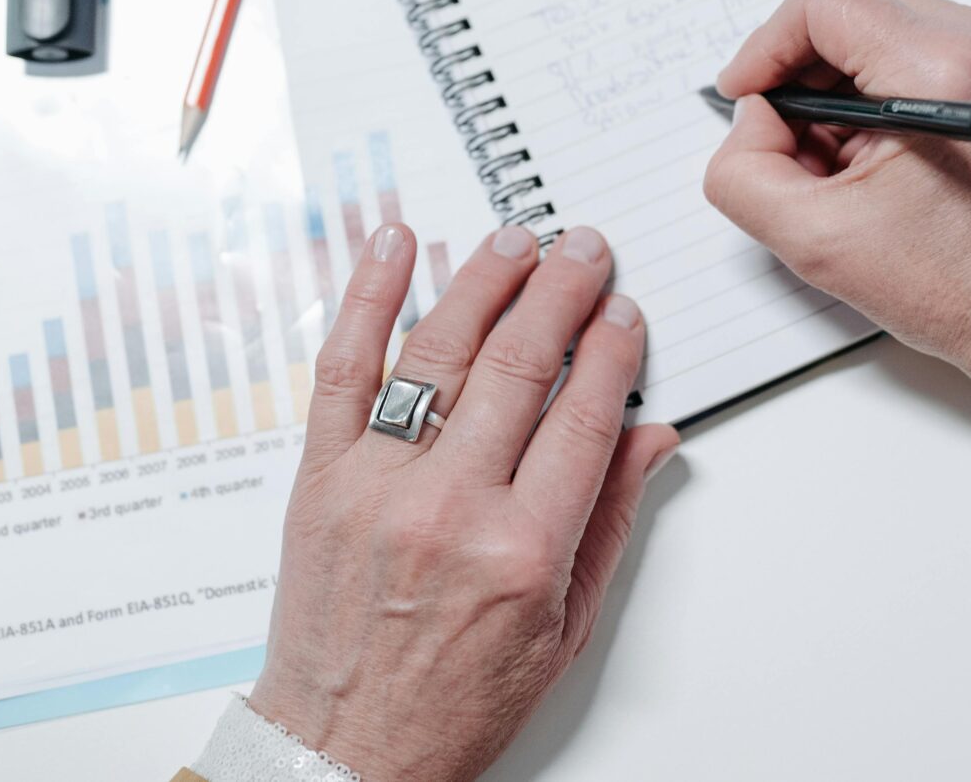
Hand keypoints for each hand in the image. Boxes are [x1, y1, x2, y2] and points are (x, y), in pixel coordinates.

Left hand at [250, 222, 678, 781]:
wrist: (344, 749)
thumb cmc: (453, 700)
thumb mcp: (562, 628)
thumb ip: (607, 521)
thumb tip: (650, 438)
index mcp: (522, 550)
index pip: (582, 415)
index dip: (611, 351)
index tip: (625, 314)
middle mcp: (449, 508)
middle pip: (519, 366)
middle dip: (561, 292)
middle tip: (584, 250)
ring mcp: (377, 485)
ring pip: (439, 353)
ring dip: (483, 281)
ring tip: (516, 239)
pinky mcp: (319, 477)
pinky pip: (342, 368)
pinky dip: (367, 298)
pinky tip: (394, 246)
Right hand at [704, 0, 970, 410]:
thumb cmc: (963, 290)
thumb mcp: (813, 240)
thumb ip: (743, 169)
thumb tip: (753, 117)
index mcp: (943, 72)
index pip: (824, 0)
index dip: (767, 46)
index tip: (749, 96)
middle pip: (853, 3)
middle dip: (801, 67)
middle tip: (789, 138)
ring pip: (882, 21)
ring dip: (838, 80)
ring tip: (837, 156)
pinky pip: (918, 44)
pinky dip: (877, 87)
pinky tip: (875, 150)